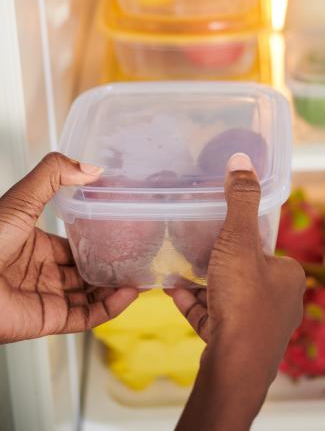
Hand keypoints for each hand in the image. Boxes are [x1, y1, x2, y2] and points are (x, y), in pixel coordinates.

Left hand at [0, 152, 137, 343]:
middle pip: (84, 271)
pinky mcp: (48, 319)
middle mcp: (40, 272)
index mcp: (33, 245)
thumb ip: (54, 175)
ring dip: (116, 287)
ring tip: (140, 276)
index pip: (72, 245)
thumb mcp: (22, 198)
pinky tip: (128, 293)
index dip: (96, 241)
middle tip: (137, 257)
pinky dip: (110, 307)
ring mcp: (45, 297)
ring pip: (90, 295)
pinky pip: (86, 316)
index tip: (120, 233)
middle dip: (110, 266)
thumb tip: (92, 168)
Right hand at [167, 153, 305, 430]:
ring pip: (229, 297)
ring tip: (178, 270)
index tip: (219, 231)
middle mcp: (282, 302)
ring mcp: (261, 327)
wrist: (235, 364)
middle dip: (219, 263)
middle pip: (245, 273)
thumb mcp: (239, 241)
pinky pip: (215, 319)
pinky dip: (197, 306)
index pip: (264, 248)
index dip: (240, 238)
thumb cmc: (244, 299)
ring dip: (204, 285)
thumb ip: (240, 201)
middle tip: (195, 249)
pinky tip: (174, 294)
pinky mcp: (240, 346)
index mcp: (289, 276)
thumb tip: (242, 159)